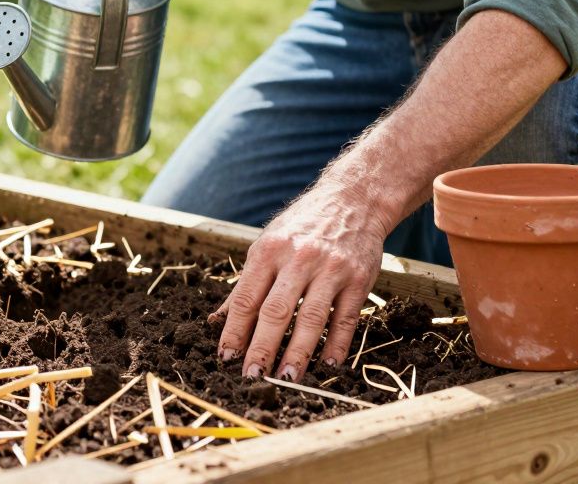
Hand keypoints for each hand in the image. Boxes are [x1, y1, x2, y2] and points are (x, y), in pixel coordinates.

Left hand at [213, 178, 389, 381]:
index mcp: (270, 250)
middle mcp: (299, 259)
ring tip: (287, 378)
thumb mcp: (268, 244)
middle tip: (252, 377)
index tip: (225, 358)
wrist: (354, 199)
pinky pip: (346, 318)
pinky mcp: (359, 279)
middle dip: (262, 348)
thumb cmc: (303, 225)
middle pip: (276, 311)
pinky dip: (337, 345)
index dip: (235, 331)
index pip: (247, 298)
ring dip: (298, 353)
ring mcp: (331, 269)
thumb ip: (247, 283)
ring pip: (311, 319)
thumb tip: (218, 320)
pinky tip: (327, 365)